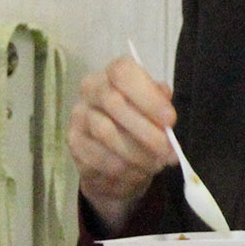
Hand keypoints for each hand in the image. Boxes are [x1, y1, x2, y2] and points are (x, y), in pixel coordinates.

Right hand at [69, 56, 176, 233]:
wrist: (113, 157)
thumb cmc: (138, 124)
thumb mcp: (154, 109)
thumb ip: (161, 105)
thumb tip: (166, 115)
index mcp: (113, 75)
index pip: (123, 73)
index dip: (148, 97)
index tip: (170, 120)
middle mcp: (91, 90)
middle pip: (114, 103)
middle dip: (146, 131)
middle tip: (168, 150)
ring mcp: (78, 117)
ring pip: (106, 134)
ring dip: (138, 153)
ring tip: (156, 163)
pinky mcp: (75, 145)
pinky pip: (100, 158)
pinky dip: (125, 169)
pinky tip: (139, 172)